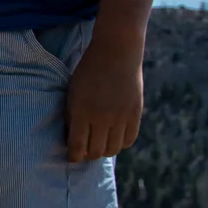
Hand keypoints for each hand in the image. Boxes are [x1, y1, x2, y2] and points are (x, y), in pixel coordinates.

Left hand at [64, 26, 144, 161]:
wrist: (116, 51)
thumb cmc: (89, 70)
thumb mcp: (73, 92)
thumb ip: (72, 116)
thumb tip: (73, 141)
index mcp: (81, 112)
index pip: (77, 147)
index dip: (74, 157)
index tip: (73, 157)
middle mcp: (101, 118)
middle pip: (95, 152)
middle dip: (88, 155)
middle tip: (86, 150)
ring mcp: (120, 117)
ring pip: (113, 150)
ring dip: (105, 150)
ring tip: (100, 143)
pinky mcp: (135, 113)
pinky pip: (129, 140)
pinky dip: (121, 142)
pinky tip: (115, 136)